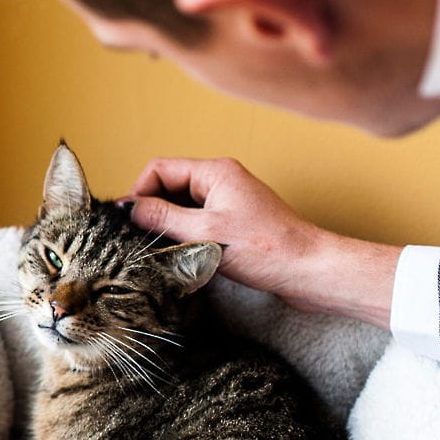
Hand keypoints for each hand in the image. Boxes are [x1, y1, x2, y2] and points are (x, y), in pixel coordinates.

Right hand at [128, 157, 399, 327]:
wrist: (311, 271)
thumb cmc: (267, 250)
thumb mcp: (206, 233)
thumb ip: (163, 219)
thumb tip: (129, 209)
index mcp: (216, 172)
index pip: (160, 169)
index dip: (140, 192)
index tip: (129, 221)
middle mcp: (221, 180)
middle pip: (169, 186)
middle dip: (152, 209)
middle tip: (140, 238)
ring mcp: (229, 201)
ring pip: (182, 206)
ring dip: (169, 225)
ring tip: (161, 249)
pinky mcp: (235, 222)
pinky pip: (197, 221)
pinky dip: (184, 235)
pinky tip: (182, 255)